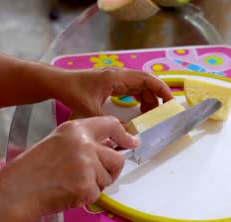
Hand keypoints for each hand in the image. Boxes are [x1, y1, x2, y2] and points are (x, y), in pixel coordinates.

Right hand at [0, 116, 138, 220]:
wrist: (17, 190)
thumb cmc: (33, 168)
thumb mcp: (58, 142)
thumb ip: (83, 141)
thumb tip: (108, 146)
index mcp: (75, 128)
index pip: (110, 125)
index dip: (124, 135)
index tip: (132, 142)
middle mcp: (85, 143)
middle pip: (117, 158)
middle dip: (111, 170)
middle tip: (95, 177)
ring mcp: (87, 165)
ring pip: (108, 178)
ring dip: (96, 184)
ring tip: (72, 183)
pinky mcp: (87, 185)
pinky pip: (98, 193)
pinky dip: (86, 197)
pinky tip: (68, 192)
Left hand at [58, 67, 173, 116]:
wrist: (59, 83)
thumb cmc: (73, 92)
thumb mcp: (92, 111)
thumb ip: (111, 123)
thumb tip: (129, 136)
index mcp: (117, 77)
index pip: (147, 80)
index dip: (162, 90)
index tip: (172, 103)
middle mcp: (120, 76)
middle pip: (147, 84)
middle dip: (158, 98)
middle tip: (165, 114)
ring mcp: (118, 79)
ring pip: (142, 88)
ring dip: (149, 101)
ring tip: (151, 118)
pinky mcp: (114, 85)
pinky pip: (134, 91)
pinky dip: (140, 101)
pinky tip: (140, 114)